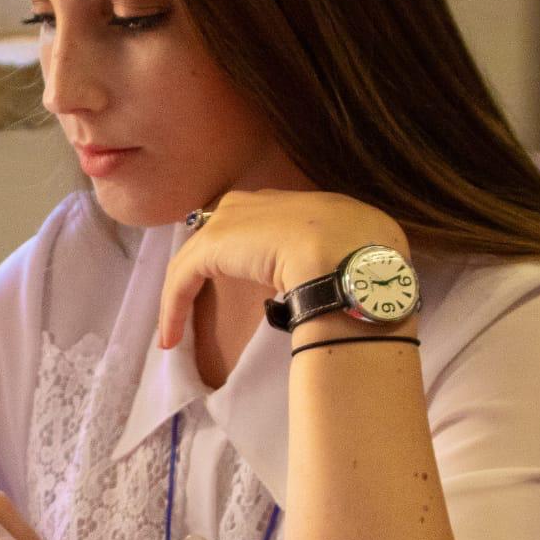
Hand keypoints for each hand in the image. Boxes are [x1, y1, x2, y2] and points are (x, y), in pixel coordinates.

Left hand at [158, 190, 406, 348]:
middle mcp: (266, 200)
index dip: (251, 248)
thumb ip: (348, 260)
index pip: (267, 220)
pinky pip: (181, 278)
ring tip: (174, 332)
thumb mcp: (367, 254)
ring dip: (182, 295)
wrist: (349, 258)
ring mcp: (236, 219)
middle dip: (208, 261)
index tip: (248, 278)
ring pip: (197, 257)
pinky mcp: (212, 245)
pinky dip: (172, 308)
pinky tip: (170, 339)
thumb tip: (343, 283)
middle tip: (198, 297)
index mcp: (307, 204)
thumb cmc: (370, 261)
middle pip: (224, 229)